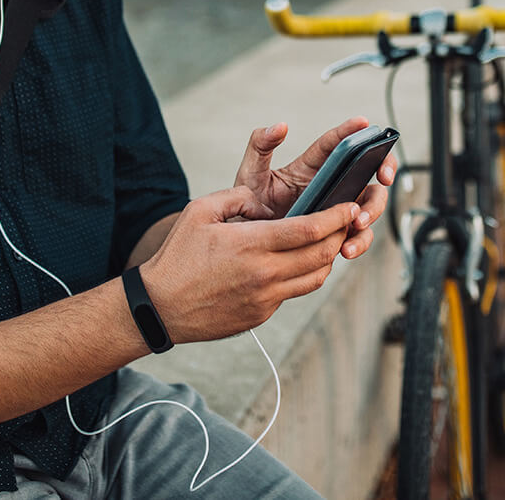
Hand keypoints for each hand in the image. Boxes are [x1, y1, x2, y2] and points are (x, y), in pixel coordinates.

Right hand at [140, 186, 356, 341]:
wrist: (162, 306)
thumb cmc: (177, 256)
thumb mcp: (199, 211)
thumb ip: (235, 197)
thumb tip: (261, 199)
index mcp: (251, 244)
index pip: (309, 229)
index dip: (335, 217)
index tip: (349, 207)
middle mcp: (264, 274)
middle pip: (322, 254)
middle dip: (340, 235)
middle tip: (346, 221)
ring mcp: (266, 298)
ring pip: (315, 278)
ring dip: (328, 257)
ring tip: (327, 240)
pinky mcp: (263, 314)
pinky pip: (295, 292)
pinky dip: (305, 274)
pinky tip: (298, 261)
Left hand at [233, 117, 395, 259]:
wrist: (245, 238)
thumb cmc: (248, 203)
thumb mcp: (250, 172)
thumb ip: (260, 145)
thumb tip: (279, 126)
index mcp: (309, 166)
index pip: (335, 143)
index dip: (351, 131)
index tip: (364, 122)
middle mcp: (329, 184)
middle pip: (366, 172)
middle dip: (383, 170)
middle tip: (383, 178)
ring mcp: (335, 209)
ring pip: (369, 204)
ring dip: (372, 212)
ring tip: (357, 223)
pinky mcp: (336, 233)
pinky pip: (358, 236)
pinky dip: (359, 242)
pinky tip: (346, 248)